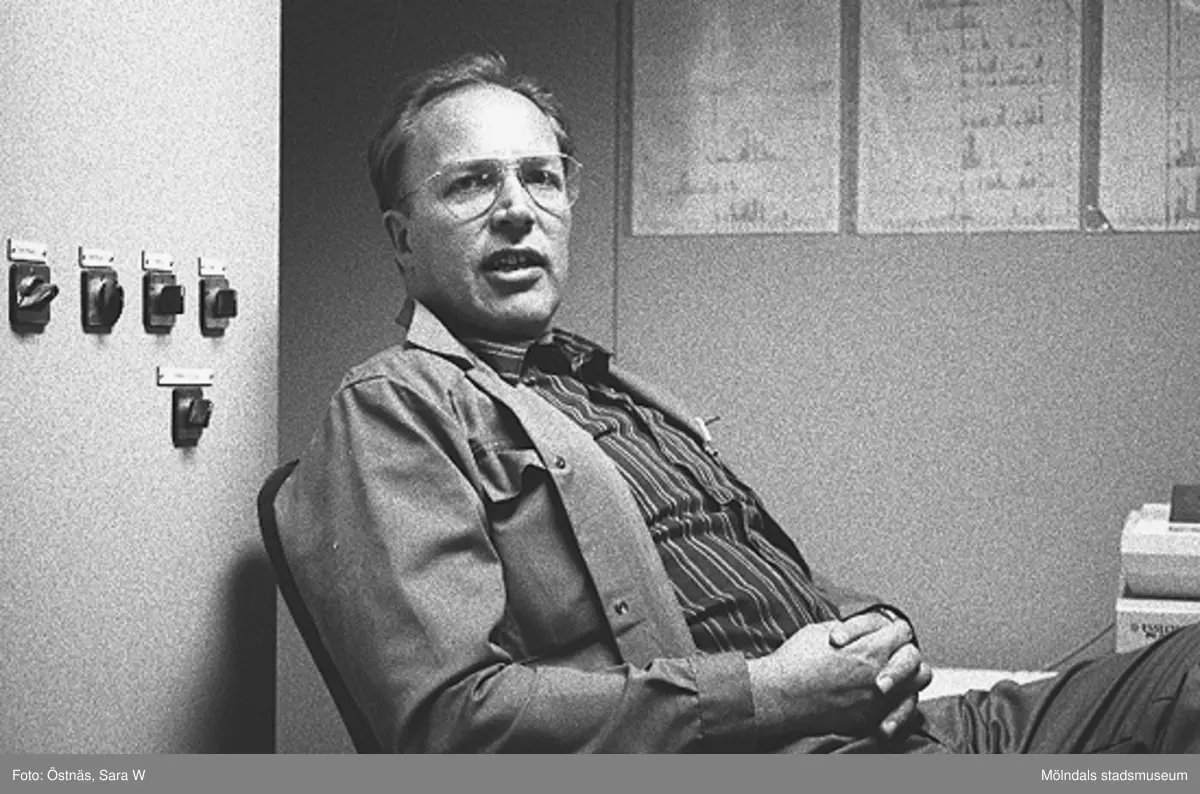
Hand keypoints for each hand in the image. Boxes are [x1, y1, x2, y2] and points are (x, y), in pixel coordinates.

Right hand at [748, 619, 924, 739]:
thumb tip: (866, 629)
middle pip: (916, 661)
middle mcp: (879, 675)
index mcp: (869, 648)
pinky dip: (898, 707)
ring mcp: (877, 701)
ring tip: (893, 678)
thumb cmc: (795, 662)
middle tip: (892, 655)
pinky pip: (900, 715)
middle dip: (905, 655)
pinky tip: (886, 701)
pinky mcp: (869, 720)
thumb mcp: (821, 630)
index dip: (894, 629)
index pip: (902, 632)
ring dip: (908, 680)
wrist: (779, 695)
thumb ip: (853, 629)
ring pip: (915, 689)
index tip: (886, 633)